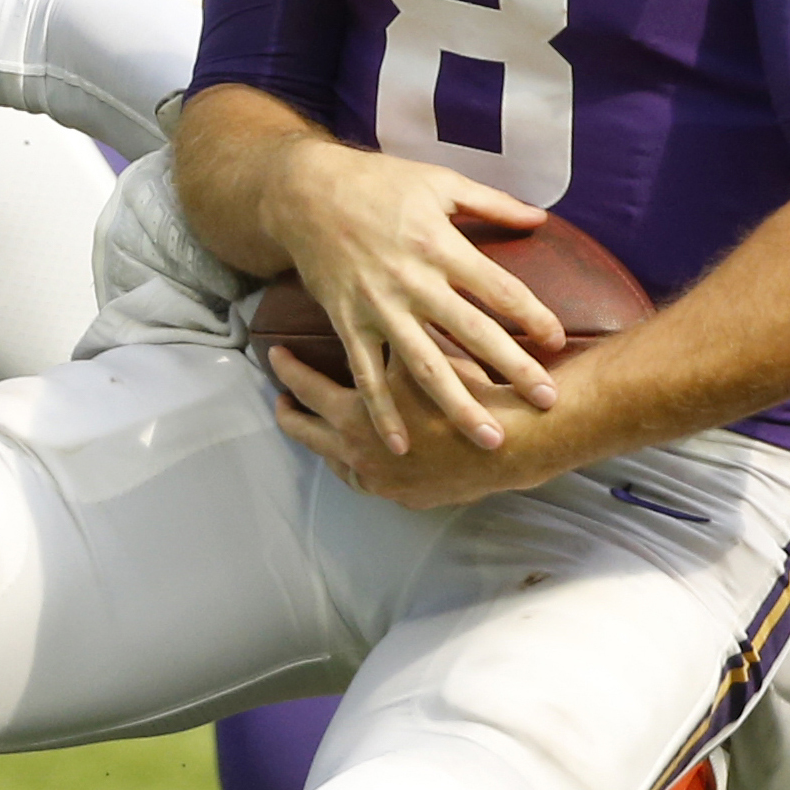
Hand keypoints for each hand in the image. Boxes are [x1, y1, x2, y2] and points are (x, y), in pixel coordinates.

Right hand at [259, 144, 564, 454]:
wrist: (306, 194)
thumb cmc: (378, 184)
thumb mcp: (440, 182)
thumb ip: (492, 203)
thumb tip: (540, 219)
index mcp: (440, 244)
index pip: (498, 287)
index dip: (532, 315)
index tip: (558, 341)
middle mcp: (413, 282)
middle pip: (472, 333)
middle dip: (512, 368)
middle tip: (548, 400)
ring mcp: (379, 308)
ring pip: (425, 366)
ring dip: (459, 405)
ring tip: (490, 439)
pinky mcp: (349, 324)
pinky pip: (368, 375)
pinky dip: (382, 412)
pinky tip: (401, 446)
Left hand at [266, 344, 559, 509]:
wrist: (514, 443)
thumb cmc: (469, 389)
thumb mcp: (425, 350)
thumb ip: (396, 329)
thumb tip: (372, 292)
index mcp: (354, 417)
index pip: (306, 389)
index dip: (289, 371)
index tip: (275, 355)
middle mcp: (358, 456)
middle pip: (308, 435)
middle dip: (292, 414)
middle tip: (282, 400)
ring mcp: (381, 483)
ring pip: (337, 465)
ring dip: (327, 444)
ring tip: (321, 428)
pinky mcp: (408, 498)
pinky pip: (372, 485)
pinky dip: (363, 469)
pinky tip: (365, 457)